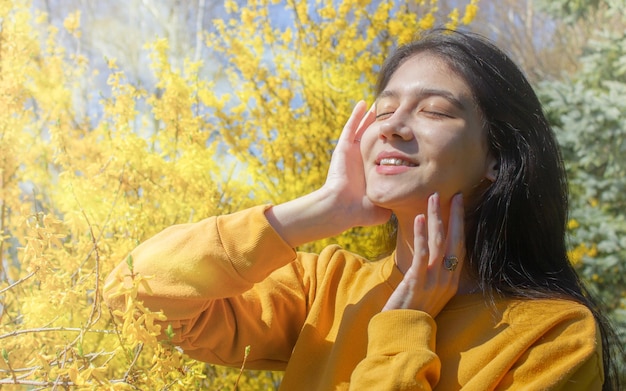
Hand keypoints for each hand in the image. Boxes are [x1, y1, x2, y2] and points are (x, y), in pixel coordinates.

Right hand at [265, 101, 390, 247]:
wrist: (341, 208)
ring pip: (362, 129)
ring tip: (378, 103)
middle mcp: (361, 160)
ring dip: (369, 117)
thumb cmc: (360, 212)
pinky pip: (350, 128)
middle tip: (391, 113)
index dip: (391, 144)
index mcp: (369, 172)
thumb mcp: (382, 208)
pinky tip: (363, 103)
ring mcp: (351, 153)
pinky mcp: (343, 148)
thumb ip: (394, 204)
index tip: (403, 134)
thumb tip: (409, 208)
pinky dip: (356, 115)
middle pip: (373, 138)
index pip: (382, 153)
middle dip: (381, 126)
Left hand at [382, 193, 464, 316]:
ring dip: (437, 218)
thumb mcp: (428, 291)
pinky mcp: (418, 281)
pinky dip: (422, 234)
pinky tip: (420, 218)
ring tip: (434, 198)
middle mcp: (448, 280)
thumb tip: (433, 255)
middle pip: (455, 241)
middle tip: (454, 194)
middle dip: (455, 215)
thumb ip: (433, 274)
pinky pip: (422, 253)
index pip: (460, 247)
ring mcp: (434, 281)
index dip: (461, 225)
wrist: (401, 333)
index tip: (460, 205)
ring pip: (440, 243)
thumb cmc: (412, 311)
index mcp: (452, 281)